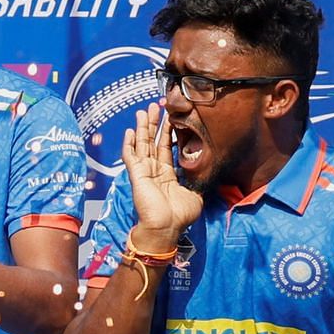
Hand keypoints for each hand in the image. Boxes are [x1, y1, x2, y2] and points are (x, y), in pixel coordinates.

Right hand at [120, 105, 202, 251]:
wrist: (166, 227)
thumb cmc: (180, 215)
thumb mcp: (195, 194)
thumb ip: (196, 180)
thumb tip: (205, 171)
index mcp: (167, 174)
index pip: (166, 147)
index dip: (168, 132)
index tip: (170, 117)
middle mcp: (154, 171)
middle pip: (153, 142)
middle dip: (154, 124)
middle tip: (155, 106)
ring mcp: (144, 172)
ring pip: (142, 145)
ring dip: (142, 128)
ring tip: (143, 111)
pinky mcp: (136, 175)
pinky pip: (130, 156)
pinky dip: (129, 144)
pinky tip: (129, 131)